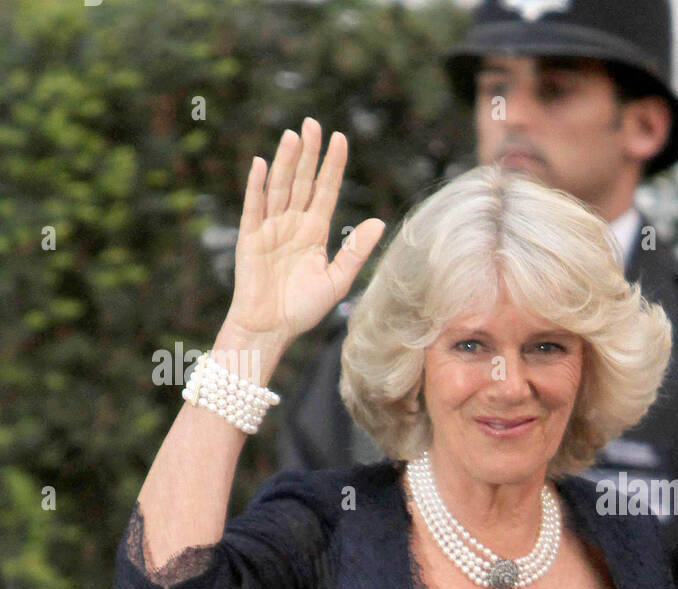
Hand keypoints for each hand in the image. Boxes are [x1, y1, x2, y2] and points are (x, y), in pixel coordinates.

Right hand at [224, 117, 384, 352]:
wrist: (272, 329)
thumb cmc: (304, 308)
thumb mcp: (338, 280)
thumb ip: (356, 251)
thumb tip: (379, 221)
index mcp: (315, 232)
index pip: (325, 191)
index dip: (332, 165)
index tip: (340, 138)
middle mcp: (292, 224)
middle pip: (302, 181)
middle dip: (309, 153)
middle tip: (314, 123)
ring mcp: (270, 228)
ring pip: (280, 188)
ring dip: (286, 162)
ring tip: (294, 135)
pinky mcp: (250, 238)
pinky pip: (254, 207)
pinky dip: (258, 186)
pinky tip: (263, 164)